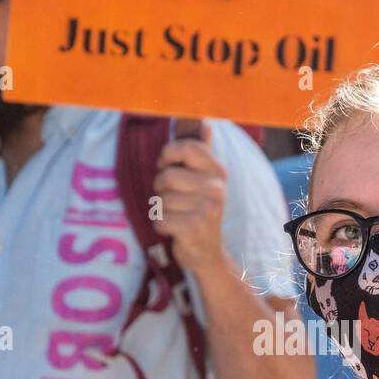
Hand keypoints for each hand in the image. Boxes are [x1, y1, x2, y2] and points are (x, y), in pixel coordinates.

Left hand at [152, 119, 227, 274]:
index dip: (168, 155)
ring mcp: (206, 209)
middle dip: (160, 189)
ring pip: (162, 200)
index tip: (165, 164)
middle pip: (168, 176)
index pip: (188, 149)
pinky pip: (160, 219)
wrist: (209, 254)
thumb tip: (205, 123)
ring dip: (161, 210)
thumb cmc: (200, 212)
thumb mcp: (205, 182)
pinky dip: (161, 226)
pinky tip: (174, 230)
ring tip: (176, 216)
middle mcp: (216, 189)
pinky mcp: (193, 228)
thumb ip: (203, 154)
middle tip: (170, 199)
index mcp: (218, 174)